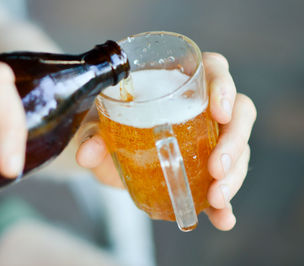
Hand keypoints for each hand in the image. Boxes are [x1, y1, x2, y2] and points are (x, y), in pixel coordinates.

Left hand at [75, 52, 256, 230]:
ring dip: (234, 174)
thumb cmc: (108, 126)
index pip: (215, 71)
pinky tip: (223, 218)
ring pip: (238, 149)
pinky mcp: (203, 171)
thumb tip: (88, 153)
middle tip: (216, 168)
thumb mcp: (98, 126)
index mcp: (178, 84)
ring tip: (216, 198)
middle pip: (238, 112)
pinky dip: (226, 203)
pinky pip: (223, 183)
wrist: (106, 153)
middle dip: (234, 140)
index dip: (224, 87)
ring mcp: (207, 139)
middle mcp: (201, 108)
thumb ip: (93, 134)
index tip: (218, 112)